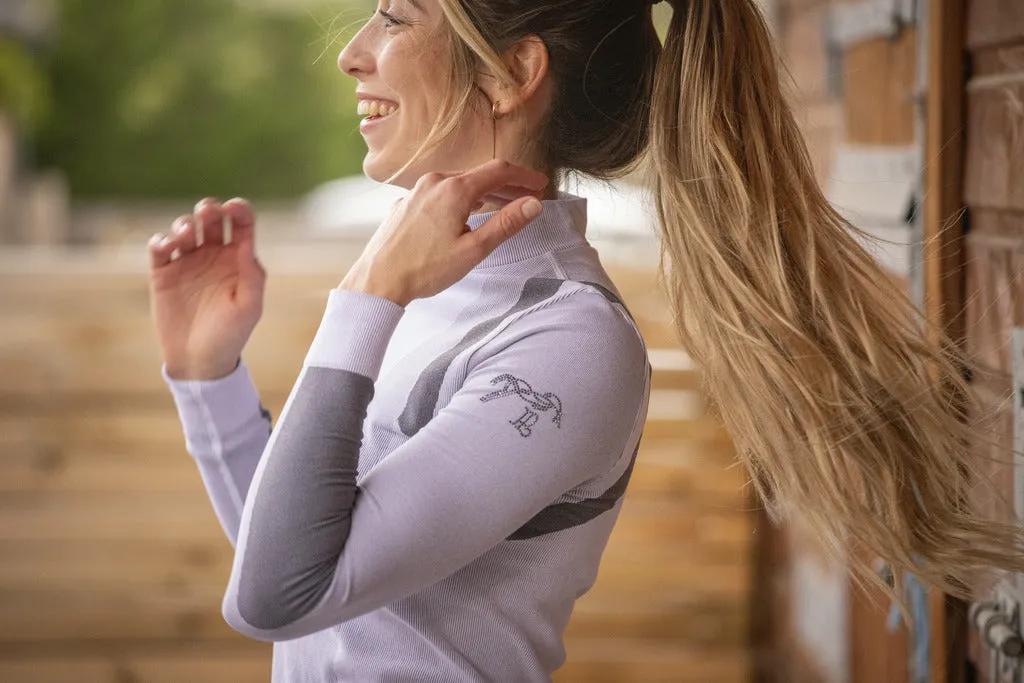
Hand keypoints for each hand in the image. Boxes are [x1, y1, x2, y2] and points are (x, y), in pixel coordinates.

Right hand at [148, 197, 266, 380]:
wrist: (199, 361)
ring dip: (184, 224)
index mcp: (238, 259)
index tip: (233, 207)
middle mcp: (213, 256)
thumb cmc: (230, 335)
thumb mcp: (248, 308)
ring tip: (185, 236)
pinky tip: (167, 247)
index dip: (238, 209)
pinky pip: (159, 247)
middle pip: (210, 219)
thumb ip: (252, 276)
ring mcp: (187, 263)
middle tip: (206, 214)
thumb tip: (248, 246)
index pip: (241, 224)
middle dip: (208, 209)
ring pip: (184, 228)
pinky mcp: (163, 273)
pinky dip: (161, 240)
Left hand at [339, 159, 548, 305]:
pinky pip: (440, 194)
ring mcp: (417, 191)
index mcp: (455, 189)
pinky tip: (465, 214)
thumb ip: (506, 223)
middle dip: (508, 185)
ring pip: (459, 185)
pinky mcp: (406, 204)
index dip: (524, 176)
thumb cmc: (425, 269)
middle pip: (480, 176)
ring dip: (484, 193)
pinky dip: (460, 200)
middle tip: (529, 196)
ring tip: (503, 205)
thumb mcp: (474, 249)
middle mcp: (435, 182)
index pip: (499, 171)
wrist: (377, 280)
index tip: (541, 184)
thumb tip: (533, 204)